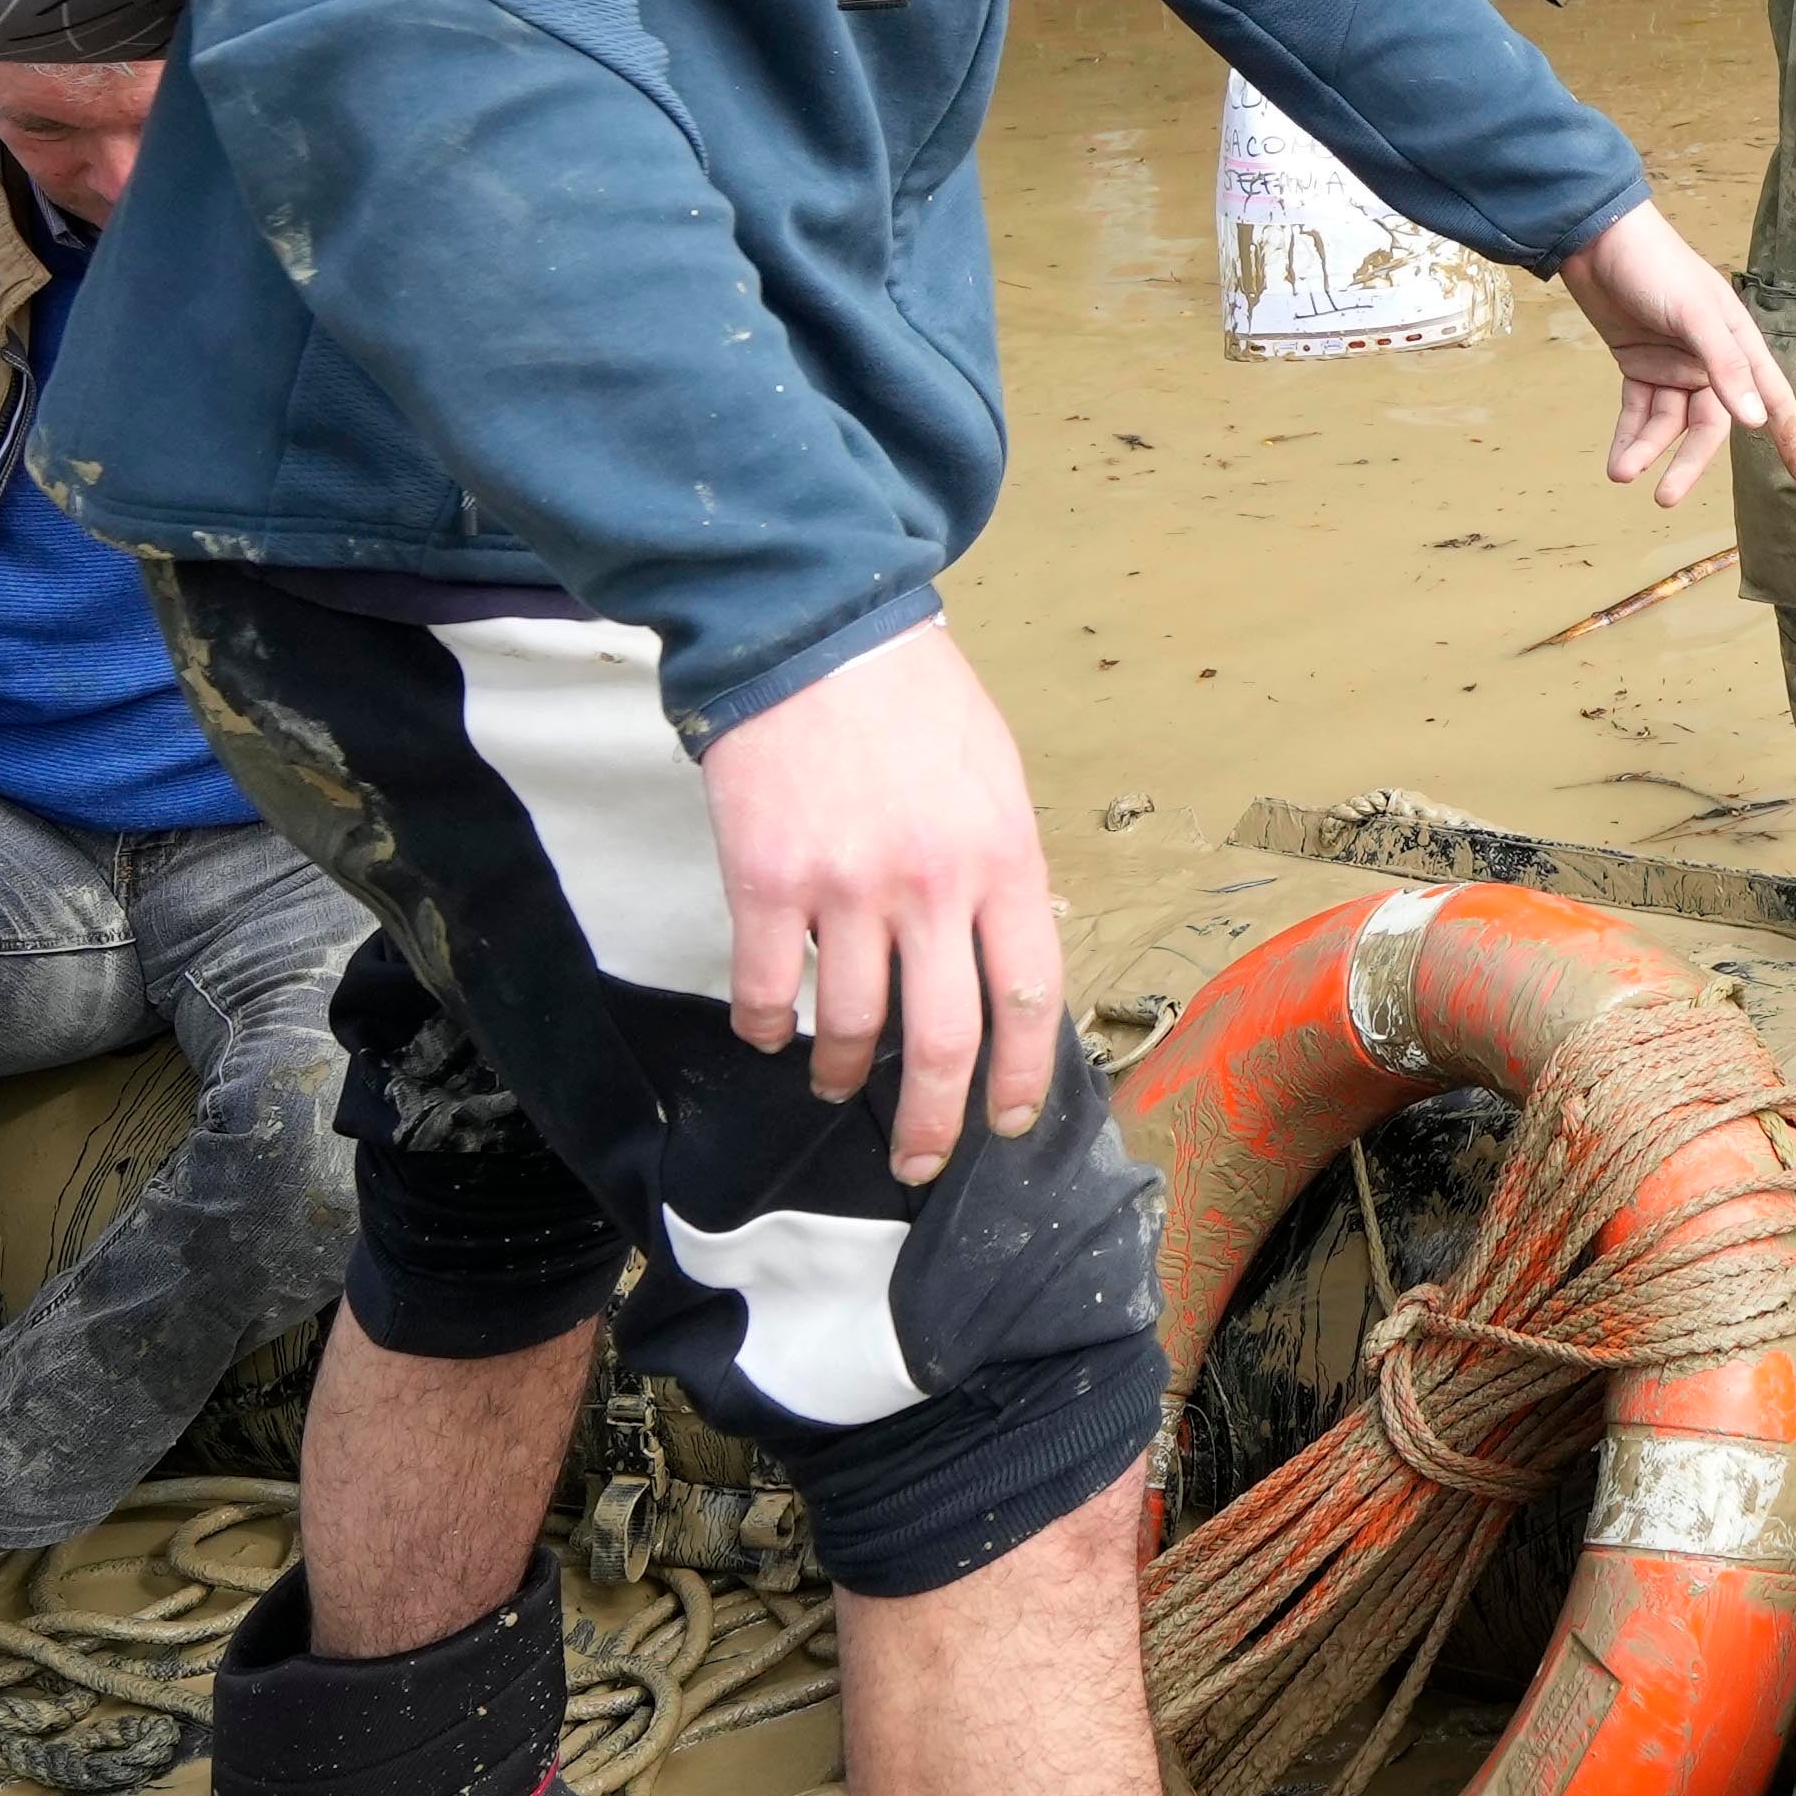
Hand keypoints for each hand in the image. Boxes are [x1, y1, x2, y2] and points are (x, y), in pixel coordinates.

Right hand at [707, 618, 1067, 1180]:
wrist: (815, 632)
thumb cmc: (914, 700)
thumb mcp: (994, 777)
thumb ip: (999, 869)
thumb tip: (996, 959)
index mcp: (1003, 859)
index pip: (1028, 999)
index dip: (1021, 1075)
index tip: (1007, 1119)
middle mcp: (933, 886)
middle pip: (942, 1041)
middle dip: (931, 1122)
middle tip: (916, 1163)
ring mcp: (848, 888)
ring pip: (851, 1028)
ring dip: (840, 1074)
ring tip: (833, 1084)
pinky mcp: (768, 882)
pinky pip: (769, 991)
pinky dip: (767, 1028)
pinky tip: (767, 1033)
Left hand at [1563, 201, 1795, 507]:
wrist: (1596, 238)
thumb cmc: (1657, 266)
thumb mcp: (1695, 314)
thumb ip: (1726, 368)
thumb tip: (1755, 421)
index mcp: (1737, 343)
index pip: (1773, 398)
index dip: (1790, 437)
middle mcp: (1710, 359)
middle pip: (1708, 425)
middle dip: (1689, 463)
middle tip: (1665, 498)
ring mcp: (1673, 364)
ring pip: (1668, 424)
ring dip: (1646, 450)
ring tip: (1622, 474)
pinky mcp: (1639, 363)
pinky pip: (1639, 412)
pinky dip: (1629, 437)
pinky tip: (1617, 464)